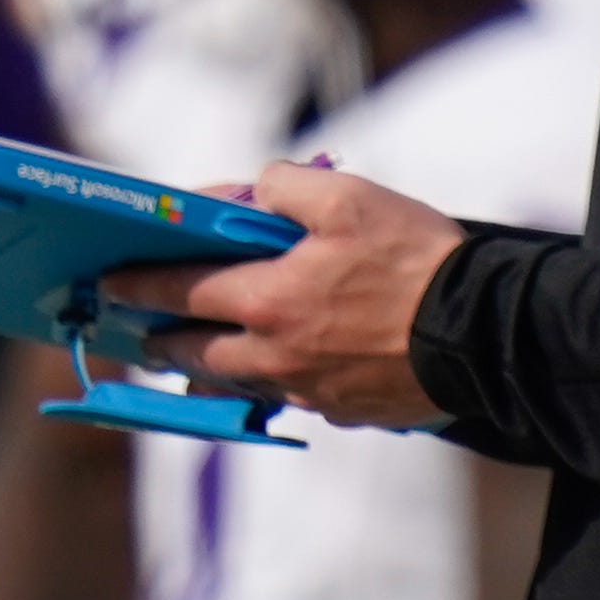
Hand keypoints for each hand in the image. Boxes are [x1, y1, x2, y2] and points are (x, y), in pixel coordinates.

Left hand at [99, 161, 467, 427]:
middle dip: (159, 341)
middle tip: (138, 333)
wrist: (490, 335)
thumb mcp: (349, 198)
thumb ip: (285, 189)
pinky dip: (270, 383)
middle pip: (195, 352)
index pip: (180, 291)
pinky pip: (290, 398)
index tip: (109, 285)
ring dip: (206, 369)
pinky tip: (271, 371)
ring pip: (237, 383)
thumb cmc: (417, 262)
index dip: (138, 286)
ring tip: (189, 357)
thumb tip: (252, 192)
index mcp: (267, 300)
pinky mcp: (345, 410)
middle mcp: (276, 353)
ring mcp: (309, 389)